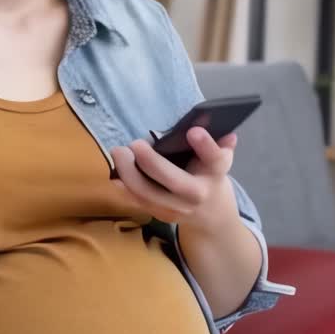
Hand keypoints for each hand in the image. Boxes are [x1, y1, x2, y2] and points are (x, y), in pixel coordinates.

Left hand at [109, 126, 238, 230]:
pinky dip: (124, 186)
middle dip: (151, 162)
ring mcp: (177, 207)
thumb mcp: (219, 158)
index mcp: (215, 173)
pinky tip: (114, 173)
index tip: (193, 131)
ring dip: (129, 173)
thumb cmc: (211, 176)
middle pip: (174, 181)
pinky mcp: (160, 214)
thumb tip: (208, 118)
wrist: (210, 215)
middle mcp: (197, 193)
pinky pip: (138, 200)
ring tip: (119, 152)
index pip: (214, 159)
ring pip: (149, 194)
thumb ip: (217, 140)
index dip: (205, 146)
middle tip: (135, 143)